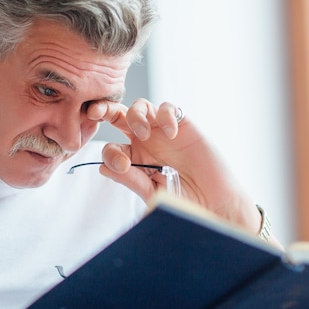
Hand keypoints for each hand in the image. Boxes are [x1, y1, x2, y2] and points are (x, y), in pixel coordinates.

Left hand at [87, 99, 260, 231]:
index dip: (110, 154)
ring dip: (135, 115)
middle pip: (117, 116)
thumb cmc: (181, 201)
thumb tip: (103, 167)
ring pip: (139, 107)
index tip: (122, 166)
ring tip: (143, 132)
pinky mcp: (182, 124)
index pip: (110, 148)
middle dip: (103, 110)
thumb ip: (129, 179)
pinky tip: (172, 133)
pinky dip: (165, 115)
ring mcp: (161, 131)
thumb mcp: (151, 193)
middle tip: (96, 112)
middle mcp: (143, 142)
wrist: (213, 202)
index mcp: (132, 159)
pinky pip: (167, 108)